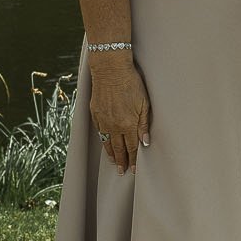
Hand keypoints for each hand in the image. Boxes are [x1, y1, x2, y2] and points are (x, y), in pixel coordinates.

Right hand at [89, 54, 149, 173]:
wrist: (110, 68)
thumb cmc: (131, 82)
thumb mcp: (144, 102)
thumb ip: (144, 124)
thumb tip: (145, 142)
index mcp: (128, 123)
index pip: (132, 147)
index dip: (133, 159)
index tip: (134, 169)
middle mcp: (114, 125)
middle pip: (118, 148)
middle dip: (122, 161)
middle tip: (123, 171)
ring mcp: (103, 120)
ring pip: (107, 142)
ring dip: (111, 154)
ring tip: (114, 162)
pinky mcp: (95, 113)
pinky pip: (100, 132)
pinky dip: (103, 141)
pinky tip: (106, 144)